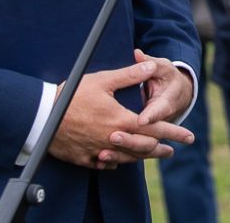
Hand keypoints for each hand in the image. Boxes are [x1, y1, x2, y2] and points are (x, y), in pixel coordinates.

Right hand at [47, 54, 194, 169]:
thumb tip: (150, 65)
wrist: (40, 116)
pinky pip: (105, 164)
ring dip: (142, 157)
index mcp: (120, 120)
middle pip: (143, 149)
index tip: (189, 137)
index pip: (155, 129)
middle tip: (173, 150)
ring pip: (126, 158)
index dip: (174, 132)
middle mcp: (112, 139)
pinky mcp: (83, 158)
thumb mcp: (102, 80)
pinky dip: (116, 161)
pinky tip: (120, 159)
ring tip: (151, 155)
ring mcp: (97, 151)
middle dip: (161, 149)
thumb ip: (129, 75)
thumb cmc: (71, 95)